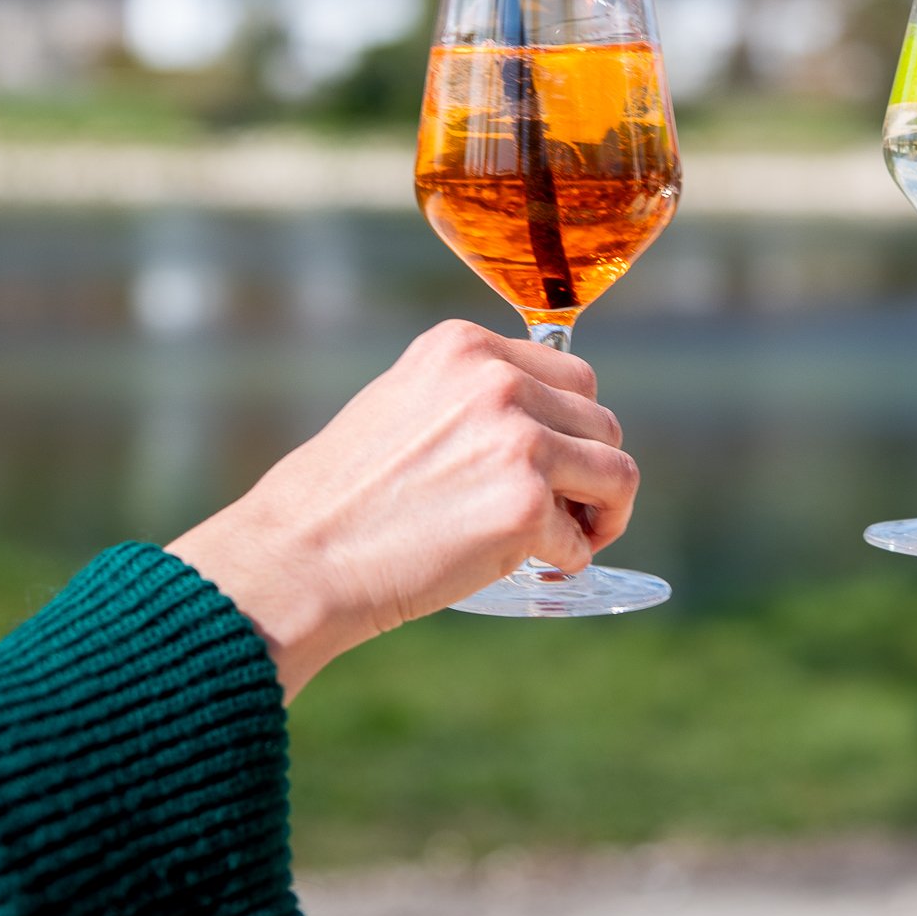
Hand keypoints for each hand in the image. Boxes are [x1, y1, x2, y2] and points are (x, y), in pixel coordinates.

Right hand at [167, 320, 639, 698]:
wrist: (298, 557)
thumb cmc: (343, 496)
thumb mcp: (406, 403)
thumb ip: (475, 398)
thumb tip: (548, 423)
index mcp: (466, 347)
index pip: (573, 378)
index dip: (573, 430)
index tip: (553, 466)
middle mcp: (498, 381)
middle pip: (602, 424)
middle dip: (591, 474)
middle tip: (564, 515)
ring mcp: (518, 440)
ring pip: (617, 474)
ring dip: (601, 515)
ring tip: (565, 542)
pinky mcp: (524, 504)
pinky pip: (582, 539)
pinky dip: (567, 561)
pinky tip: (529, 568)